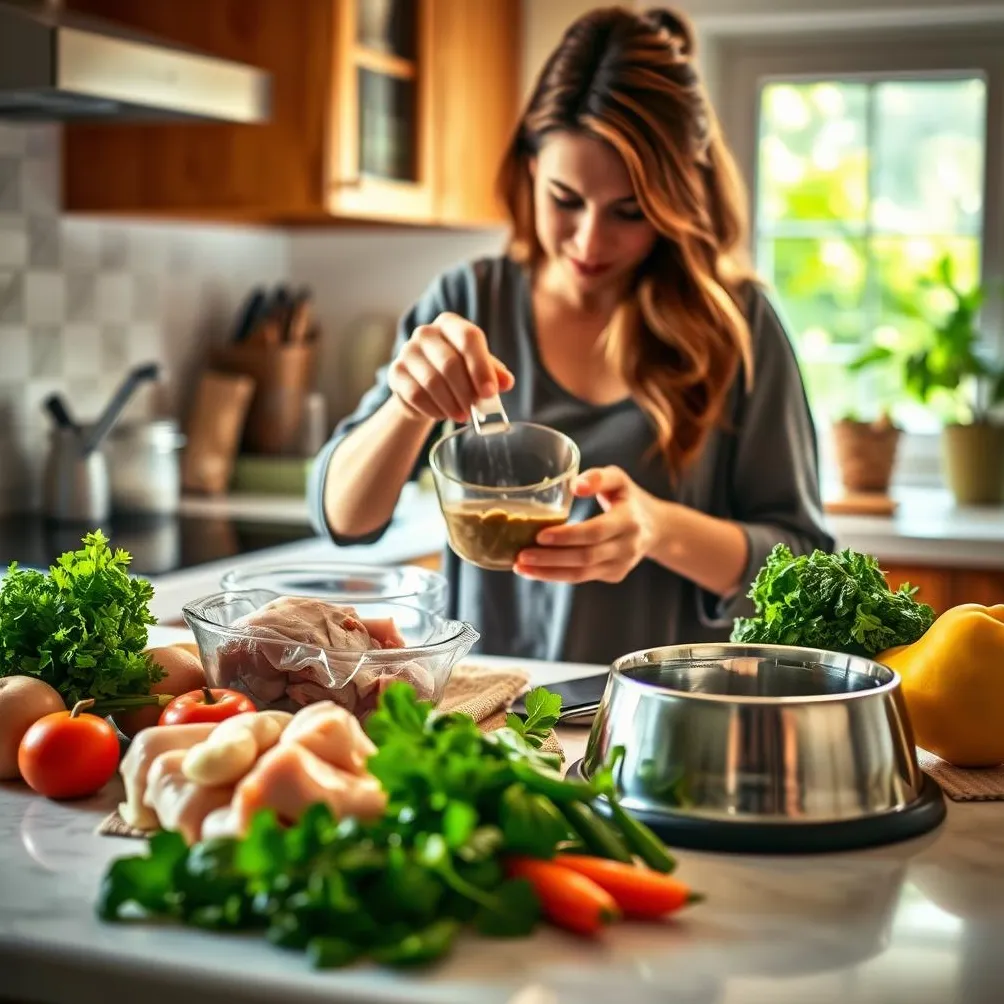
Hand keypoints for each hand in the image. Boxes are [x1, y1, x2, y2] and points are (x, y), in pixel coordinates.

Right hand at [387, 312, 514, 423]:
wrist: (425, 387)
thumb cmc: (459, 373)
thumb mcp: (480, 370)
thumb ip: (494, 374)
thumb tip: (506, 382)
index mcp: (451, 324)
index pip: (469, 338)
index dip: (481, 367)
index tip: (490, 393)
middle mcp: (426, 333)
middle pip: (449, 363)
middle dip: (466, 392)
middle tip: (475, 410)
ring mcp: (408, 351)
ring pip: (432, 382)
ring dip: (451, 404)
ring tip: (462, 416)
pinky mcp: (396, 372)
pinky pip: (416, 395)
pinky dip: (434, 409)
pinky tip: (443, 414)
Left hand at [514, 466, 660, 583]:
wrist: (656, 527)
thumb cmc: (628, 498)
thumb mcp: (618, 479)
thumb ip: (598, 477)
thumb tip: (574, 486)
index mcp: (629, 520)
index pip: (595, 532)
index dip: (567, 536)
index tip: (540, 535)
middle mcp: (628, 546)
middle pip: (585, 557)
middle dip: (550, 558)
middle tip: (520, 555)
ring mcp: (622, 564)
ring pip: (581, 574)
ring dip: (548, 573)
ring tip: (520, 567)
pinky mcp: (614, 575)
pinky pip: (582, 577)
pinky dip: (556, 575)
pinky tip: (535, 570)